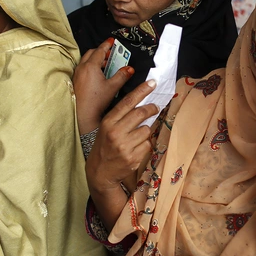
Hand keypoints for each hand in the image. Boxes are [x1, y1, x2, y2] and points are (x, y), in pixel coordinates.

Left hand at [73, 38, 134, 134]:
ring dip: (96, 59)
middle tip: (111, 54)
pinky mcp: (76, 81)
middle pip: (91, 53)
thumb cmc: (96, 101)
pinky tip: (98, 75)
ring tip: (106, 65)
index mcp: (91, 66)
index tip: (112, 41)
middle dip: (101, 52)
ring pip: (86, 60)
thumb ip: (122, 76)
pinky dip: (91, 66)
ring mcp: (77, 74)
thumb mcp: (113, 87)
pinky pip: (83, 68)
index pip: (100, 50)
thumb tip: (130, 68)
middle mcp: (82, 68)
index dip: (107, 45)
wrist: (82, 114)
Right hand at [85, 79, 157, 193]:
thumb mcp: (106, 127)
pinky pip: (148, 144)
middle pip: (141, 113)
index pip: (128, 102)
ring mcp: (125, 146)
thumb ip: (121, 116)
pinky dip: (145, 144)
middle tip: (155, 107)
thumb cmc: (105, 146)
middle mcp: (116, 132)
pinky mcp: (133, 158)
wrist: (100, 171)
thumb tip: (142, 103)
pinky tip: (136, 148)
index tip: (153, 83)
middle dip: (152, 108)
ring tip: (138, 135)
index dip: (142, 91)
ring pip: (147, 130)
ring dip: (146, 130)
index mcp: (108, 122)